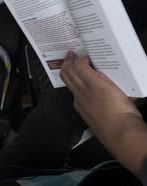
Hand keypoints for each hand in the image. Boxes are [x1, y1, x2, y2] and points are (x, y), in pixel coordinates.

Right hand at [61, 51, 146, 174]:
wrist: (119, 131)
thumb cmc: (117, 128)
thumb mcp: (106, 118)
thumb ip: (105, 108)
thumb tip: (116, 99)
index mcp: (81, 106)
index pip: (73, 89)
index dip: (73, 79)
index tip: (77, 73)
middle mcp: (79, 97)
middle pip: (66, 78)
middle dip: (66, 66)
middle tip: (69, 57)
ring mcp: (84, 89)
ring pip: (69, 72)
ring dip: (70, 61)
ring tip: (73, 54)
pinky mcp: (93, 82)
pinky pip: (81, 67)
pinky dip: (81, 60)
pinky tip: (87, 57)